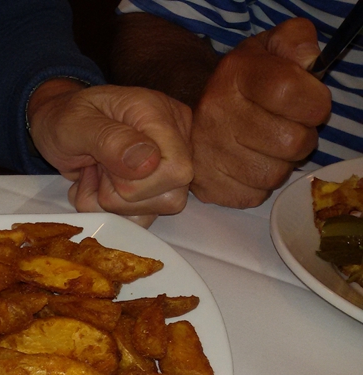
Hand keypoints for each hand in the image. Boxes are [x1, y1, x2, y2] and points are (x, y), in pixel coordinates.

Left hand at [28, 79, 192, 226]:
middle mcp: (173, 142)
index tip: (102, 163)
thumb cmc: (63, 117)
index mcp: (159, 116)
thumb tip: (148, 164)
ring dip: (108, 202)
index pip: (177, 169)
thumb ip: (110, 140)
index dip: (138, 182)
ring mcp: (164, 169)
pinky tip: (95, 185)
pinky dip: (106, 211)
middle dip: (118, 193)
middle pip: (169, 198)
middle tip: (94, 165)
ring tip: (92, 173)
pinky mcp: (151, 190)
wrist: (55, 123)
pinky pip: (136, 220)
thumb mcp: (74, 123)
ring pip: (151, 214)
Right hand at [190, 17, 329, 207]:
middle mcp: (214, 114)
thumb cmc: (246, 80)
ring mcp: (205, 153)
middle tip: (287, 127)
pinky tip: (249, 164)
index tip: (309, 102)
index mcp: (235, 75)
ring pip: (274, 175)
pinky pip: (253, 196)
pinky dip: (259, 184)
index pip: (291, 93)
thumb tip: (307, 61)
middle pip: (291, 142)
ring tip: (268, 146)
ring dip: (281, 163)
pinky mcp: (204, 186)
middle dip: (302, 136)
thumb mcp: (271, 46)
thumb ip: (296, 40)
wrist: (198, 108)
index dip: (314, 102)